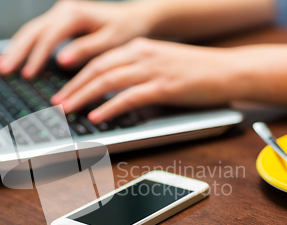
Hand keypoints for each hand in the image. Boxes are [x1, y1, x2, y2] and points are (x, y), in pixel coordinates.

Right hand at [0, 0, 154, 77]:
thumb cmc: (125, 30)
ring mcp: (59, 13)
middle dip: (17, 51)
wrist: (134, 18)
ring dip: (16, 48)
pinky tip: (15, 58)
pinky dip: (25, 46)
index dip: (37, 56)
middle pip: (33, 30)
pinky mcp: (60, 20)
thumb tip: (62, 61)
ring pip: (31, 30)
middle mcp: (63, 10)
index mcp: (75, 14)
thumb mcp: (110, 41)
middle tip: (3, 70)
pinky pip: (38, 33)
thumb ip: (86, 50)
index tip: (28, 74)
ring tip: (2, 66)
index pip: (49, 36)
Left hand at [52, 38, 242, 122]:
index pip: (99, 61)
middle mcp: (142, 54)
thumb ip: (137, 72)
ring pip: (108, 80)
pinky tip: (98, 116)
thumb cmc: (197, 70)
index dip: (76, 78)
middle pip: (97, 69)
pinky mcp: (164, 86)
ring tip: (68, 109)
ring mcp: (153, 69)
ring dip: (84, 96)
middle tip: (57, 103)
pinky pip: (130, 97)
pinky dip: (110, 106)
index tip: (63, 92)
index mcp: (139, 47)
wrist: (229, 69)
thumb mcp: (161, 63)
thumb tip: (113, 91)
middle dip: (73, 87)